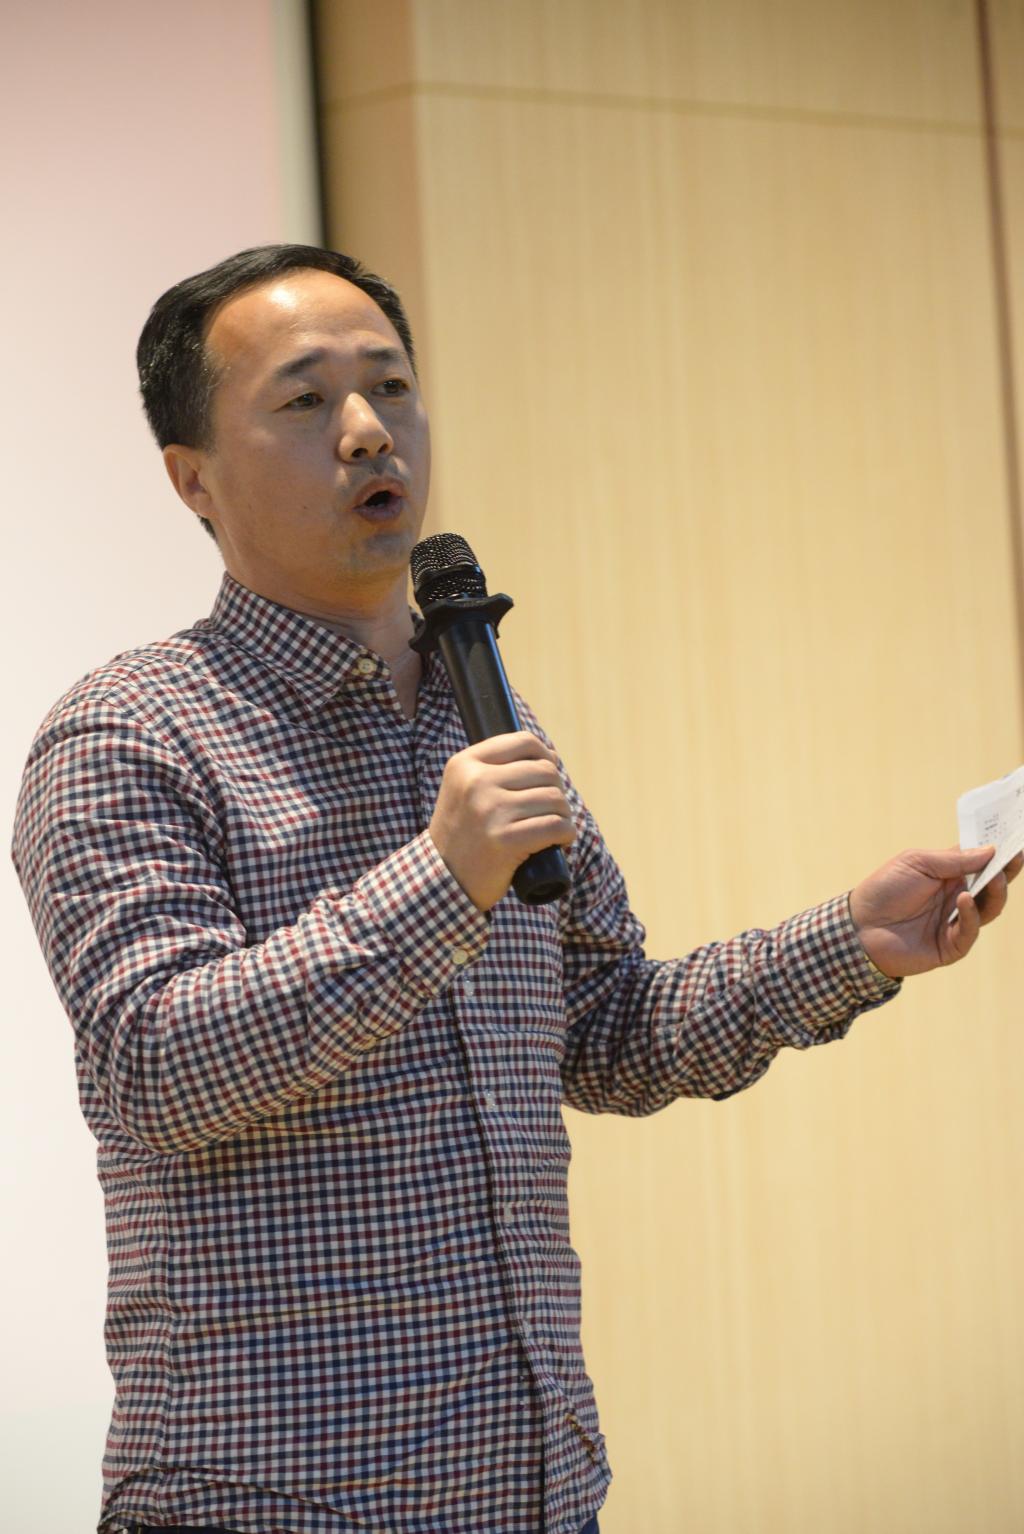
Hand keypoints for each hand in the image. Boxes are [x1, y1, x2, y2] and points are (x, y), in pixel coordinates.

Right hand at [428, 732, 575, 910]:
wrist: (445, 879)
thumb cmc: (465, 833)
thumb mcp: (465, 790)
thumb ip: (495, 768)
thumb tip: (550, 756)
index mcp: (466, 764)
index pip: (524, 742)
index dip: (545, 758)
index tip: (545, 779)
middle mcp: (477, 782)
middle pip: (545, 771)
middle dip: (555, 792)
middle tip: (548, 813)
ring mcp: (491, 810)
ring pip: (555, 799)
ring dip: (563, 816)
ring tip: (552, 829)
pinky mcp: (506, 839)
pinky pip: (557, 826)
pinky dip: (566, 834)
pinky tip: (559, 842)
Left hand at [849, 845, 1022, 977]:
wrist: (859, 926)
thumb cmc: (884, 889)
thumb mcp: (917, 863)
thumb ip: (954, 859)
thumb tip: (990, 850)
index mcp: (948, 874)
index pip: (981, 862)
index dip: (998, 852)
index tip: (1016, 841)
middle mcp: (956, 896)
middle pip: (992, 884)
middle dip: (1006, 871)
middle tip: (1016, 857)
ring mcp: (955, 921)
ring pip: (989, 908)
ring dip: (995, 892)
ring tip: (995, 878)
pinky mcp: (950, 945)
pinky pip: (970, 930)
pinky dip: (971, 914)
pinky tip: (964, 900)